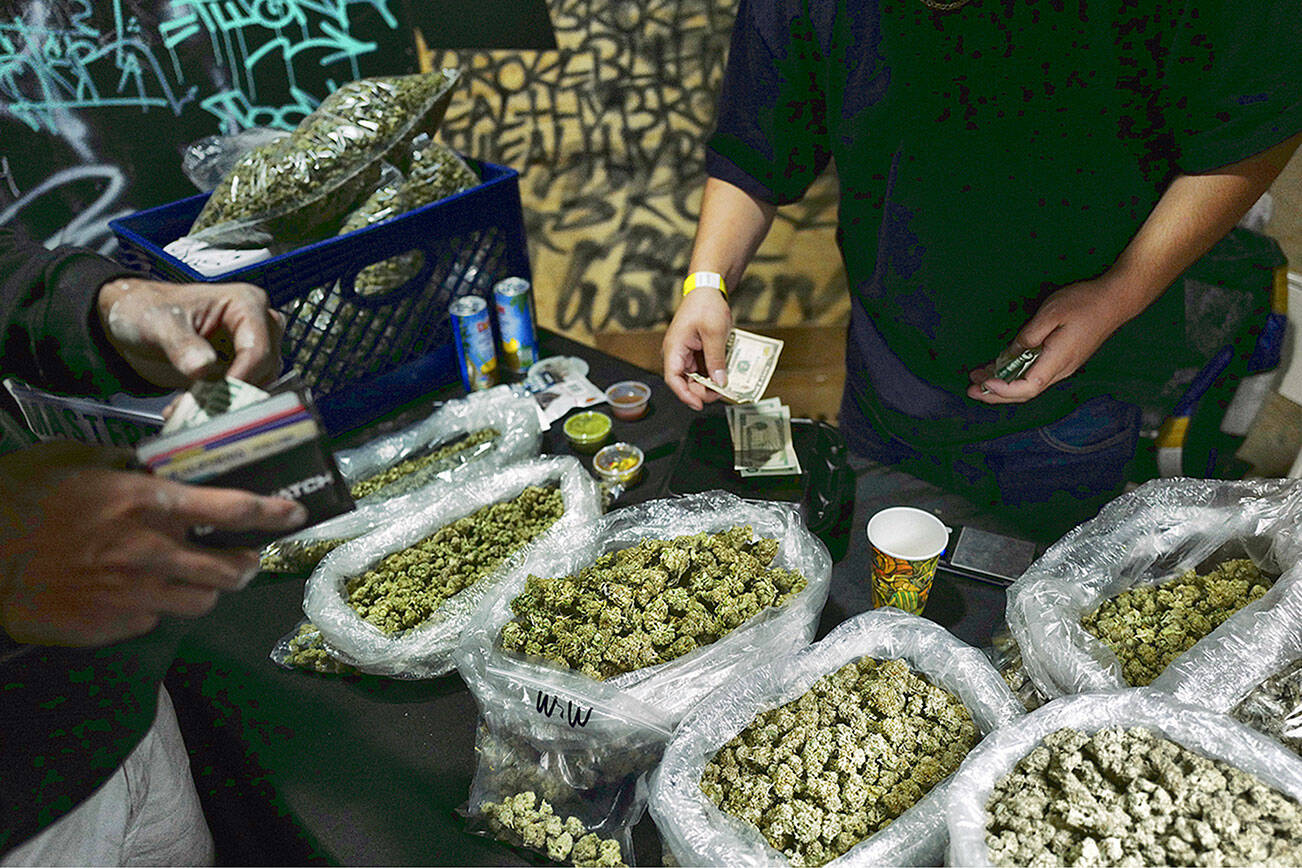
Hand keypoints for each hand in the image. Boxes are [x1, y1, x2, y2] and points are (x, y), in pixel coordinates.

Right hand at [0, 441, 307, 646]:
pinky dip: (154, 609)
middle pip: (229, 569)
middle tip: (246, 560)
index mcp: (148, 504)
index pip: (232, 509)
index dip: (271, 513)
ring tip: (196, 580)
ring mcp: (134, 594)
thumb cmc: (19, 496)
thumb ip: (121, 464)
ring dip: (206, 591)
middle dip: (245, 565)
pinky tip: (136, 596)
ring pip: (200, 603)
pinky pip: (152, 621)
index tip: (296, 514)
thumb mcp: (73, 460)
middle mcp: (153, 552)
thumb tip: (148, 464)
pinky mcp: (112, 626)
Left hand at [97, 277, 284, 388]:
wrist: (134, 321)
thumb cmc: (148, 309)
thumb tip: (202, 368)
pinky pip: (236, 394)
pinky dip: (213, 405)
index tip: (222, 395)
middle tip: (203, 404)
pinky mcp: (236, 370)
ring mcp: (246, 350)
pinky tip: (185, 406)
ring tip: (186, 405)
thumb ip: (181, 344)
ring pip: (254, 385)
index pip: (259, 346)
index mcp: (245, 304)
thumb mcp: (159, 323)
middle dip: (233, 391)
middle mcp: (254, 326)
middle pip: (265, 368)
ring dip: (223, 401)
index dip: (244, 374)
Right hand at [662, 288, 731, 409]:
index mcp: (674, 348)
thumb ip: (716, 359)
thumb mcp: (714, 333)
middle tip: (721, 393)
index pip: (673, 379)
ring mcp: (686, 352)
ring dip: (709, 383)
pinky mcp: (696, 351)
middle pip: (685, 381)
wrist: (708, 288)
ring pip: (695, 377)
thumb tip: (719, 382)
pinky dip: (713, 372)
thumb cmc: (706, 305)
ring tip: (726, 384)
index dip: (685, 395)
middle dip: (702, 390)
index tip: (699, 404)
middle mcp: (677, 353)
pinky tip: (725, 374)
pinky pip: (702, 367)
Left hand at [967, 277, 1129, 403]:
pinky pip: (1034, 374)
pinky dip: (1014, 374)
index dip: (1004, 389)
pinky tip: (999, 369)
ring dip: (1002, 384)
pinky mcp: (1062, 359)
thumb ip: (1028, 336)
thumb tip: (1011, 354)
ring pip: (1028, 384)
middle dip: (996, 394)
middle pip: (1025, 392)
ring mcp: (1062, 366)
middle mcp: (1061, 370)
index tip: (985, 382)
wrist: (1116, 299)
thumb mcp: (1051, 314)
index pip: (1028, 387)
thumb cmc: (1084, 303)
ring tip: (977, 379)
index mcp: (1058, 360)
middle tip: (970, 390)